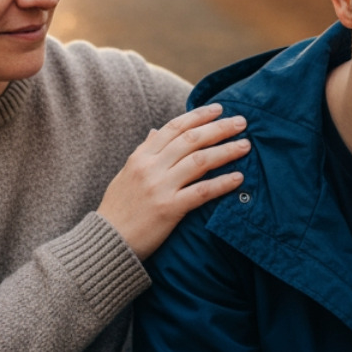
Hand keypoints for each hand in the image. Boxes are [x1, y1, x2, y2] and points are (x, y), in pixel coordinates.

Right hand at [98, 103, 249, 259]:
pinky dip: (222, 183)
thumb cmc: (118, 210)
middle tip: (241, 122)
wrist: (106, 242)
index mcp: (141, 157)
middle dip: (219, 128)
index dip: (198, 116)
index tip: (219, 109)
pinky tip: (239, 178)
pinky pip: (201, 192)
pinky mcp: (169, 209)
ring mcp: (160, 187)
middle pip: (191, 139)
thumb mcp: (126, 174)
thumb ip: (144, 151)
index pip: (173, 128)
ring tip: (245, 146)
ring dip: (226, 151)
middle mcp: (151, 167)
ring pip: (199, 161)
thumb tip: (156, 131)